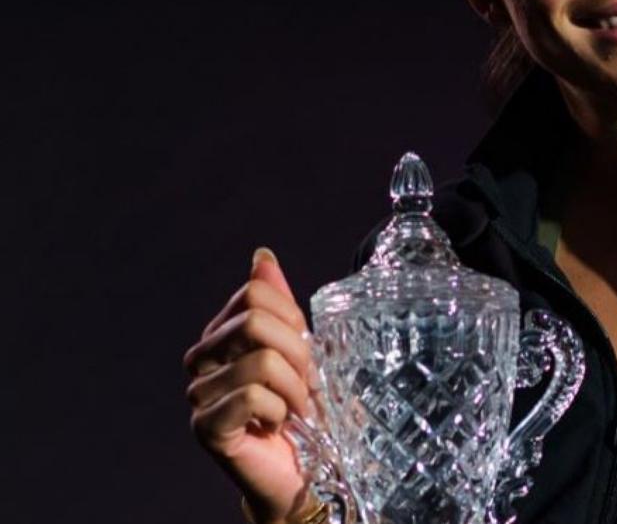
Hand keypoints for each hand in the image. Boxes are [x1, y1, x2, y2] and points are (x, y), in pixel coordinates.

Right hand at [184, 248, 313, 523]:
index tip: (305, 351)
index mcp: (223, 334)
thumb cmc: (303, 412)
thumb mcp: (301, 351)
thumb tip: (262, 257)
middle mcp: (202, 359)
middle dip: (298, 354)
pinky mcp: (205, 426)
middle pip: (256, 321)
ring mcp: (198, 393)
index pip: (255, 293)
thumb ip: (280, 305)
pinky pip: (251, 395)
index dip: (293, 319)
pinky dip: (278, 410)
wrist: (304, 472)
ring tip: (294, 409)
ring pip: (261, 362)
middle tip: (304, 385)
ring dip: (294, 389)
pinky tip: (275, 425)